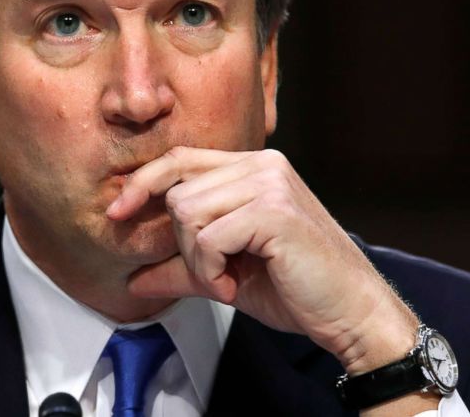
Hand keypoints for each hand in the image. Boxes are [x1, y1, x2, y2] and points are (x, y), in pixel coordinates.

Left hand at [106, 147, 418, 371]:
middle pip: (178, 188)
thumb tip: (134, 278)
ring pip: (188, 211)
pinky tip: (236, 285)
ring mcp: (270, 183)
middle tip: (213, 274)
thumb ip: (183, 267)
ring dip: (197, 260)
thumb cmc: (300, 290)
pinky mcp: (274, 211)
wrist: (352, 312)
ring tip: (228, 280)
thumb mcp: (228, 275)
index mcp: (254, 168)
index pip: (182, 158)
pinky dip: (211, 271)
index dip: (144, 182)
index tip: (117, 213)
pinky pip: (208, 237)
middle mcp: (263, 165)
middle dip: (181, 242)